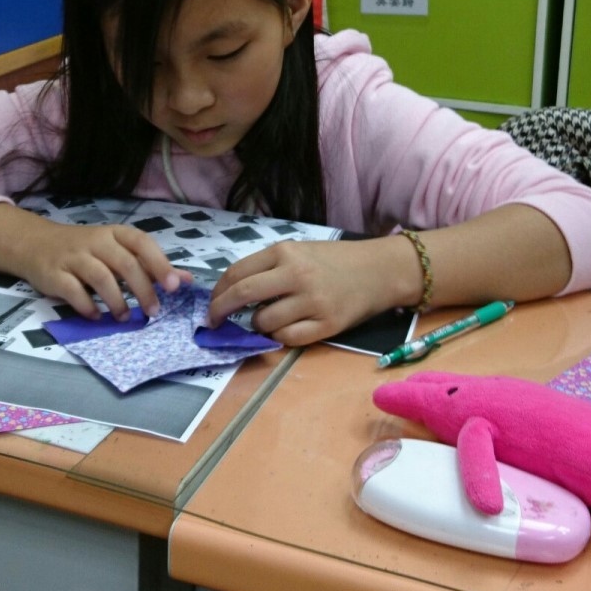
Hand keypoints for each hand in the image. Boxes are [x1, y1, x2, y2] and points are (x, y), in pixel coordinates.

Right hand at [11, 214, 188, 321]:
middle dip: (143, 289)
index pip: (141, 243)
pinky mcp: (55, 274)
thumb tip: (186, 280)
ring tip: (125, 317)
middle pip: (124, 263)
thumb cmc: (85, 250)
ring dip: (117, 301)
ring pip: (100, 277)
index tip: (174, 287)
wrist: (35, 244)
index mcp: (115, 234)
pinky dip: (87, 307)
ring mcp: (73, 257)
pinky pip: (73, 291)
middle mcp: (95, 241)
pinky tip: (97, 316)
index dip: (159, 263)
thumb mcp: (117, 251)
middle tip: (153, 311)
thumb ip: (150, 265)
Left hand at [206, 237, 409, 347]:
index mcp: (285, 252)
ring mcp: (313, 301)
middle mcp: (297, 274)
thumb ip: (268, 268)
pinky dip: (279, 337)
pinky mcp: (328, 324)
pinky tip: (285, 328)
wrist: (379, 270)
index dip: (218, 293)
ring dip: (257, 326)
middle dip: (220, 311)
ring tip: (267, 320)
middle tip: (214, 322)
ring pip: (264, 322)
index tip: (211, 305)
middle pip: (243, 295)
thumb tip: (232, 293)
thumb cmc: (334, 261)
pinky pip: (288, 338)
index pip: (237, 273)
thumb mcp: (299, 252)